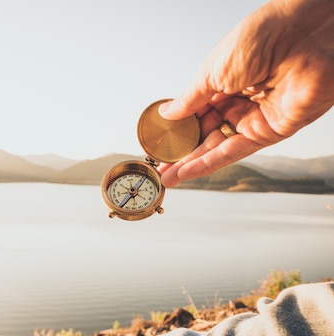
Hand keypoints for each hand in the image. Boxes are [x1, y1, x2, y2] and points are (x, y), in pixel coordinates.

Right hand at [157, 0, 333, 186]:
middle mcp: (240, 101)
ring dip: (192, 163)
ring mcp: (255, 118)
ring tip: (168, 175)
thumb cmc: (259, 40)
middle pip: (206, 133)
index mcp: (225, 82)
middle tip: (160, 165)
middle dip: (182, 152)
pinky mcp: (271, 132)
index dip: (179, 130)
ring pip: (218, 146)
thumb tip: (167, 114)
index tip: (160, 143)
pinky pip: (236, 151)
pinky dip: (211, 163)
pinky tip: (189, 171)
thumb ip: (189, 100)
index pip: (197, 113)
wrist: (298, 37)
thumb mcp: (211, 72)